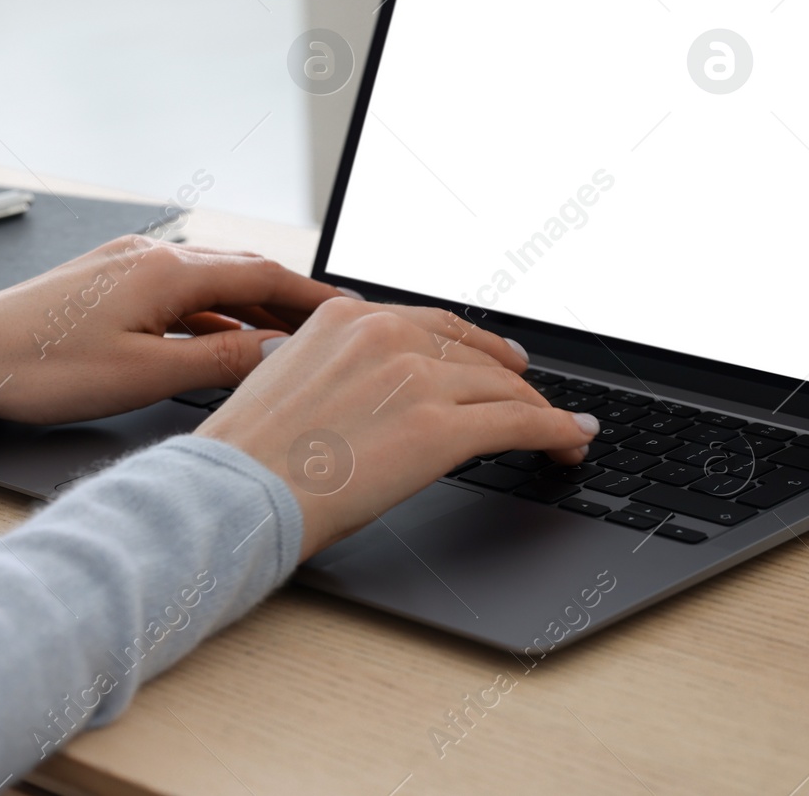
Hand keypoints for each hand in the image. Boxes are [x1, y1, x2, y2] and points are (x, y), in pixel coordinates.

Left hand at [0, 236, 344, 422]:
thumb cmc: (41, 367)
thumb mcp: (144, 376)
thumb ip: (220, 364)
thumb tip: (278, 354)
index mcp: (167, 271)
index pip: (263, 273)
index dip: (311, 294)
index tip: (348, 311)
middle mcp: (151, 255)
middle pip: (241, 271)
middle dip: (288, 299)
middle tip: (328, 328)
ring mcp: (126, 264)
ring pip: (209, 281)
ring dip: (249, 306)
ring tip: (283, 339)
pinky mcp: (107, 280)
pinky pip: (178, 290)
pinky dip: (210, 313)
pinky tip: (219, 340)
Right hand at [194, 297, 600, 558]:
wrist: (236, 491)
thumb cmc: (249, 456)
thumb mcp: (288, 381)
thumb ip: (336, 369)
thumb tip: (370, 391)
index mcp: (346, 317)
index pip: (434, 324)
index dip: (476, 347)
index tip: (499, 360)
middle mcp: (387, 334)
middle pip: (475, 355)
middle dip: (512, 382)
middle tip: (535, 399)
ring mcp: (418, 378)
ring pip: (504, 388)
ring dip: (540, 411)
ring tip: (561, 432)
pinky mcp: (443, 427)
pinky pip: (520, 423)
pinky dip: (556, 431)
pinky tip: (572, 440)